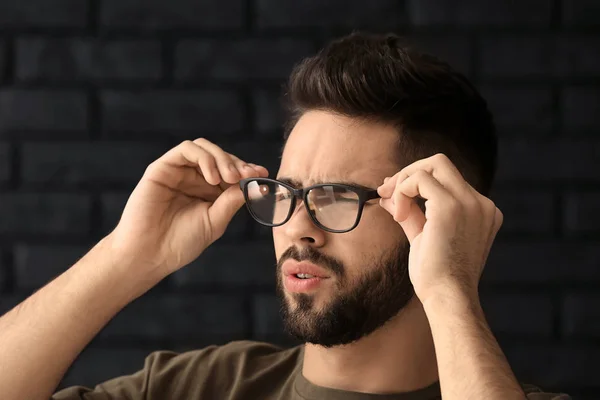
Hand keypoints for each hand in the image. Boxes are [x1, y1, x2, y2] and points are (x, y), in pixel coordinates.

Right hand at [107, 138, 267, 279]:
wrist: (150, 254)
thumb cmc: (181, 242)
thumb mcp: (215, 220)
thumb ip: (232, 200)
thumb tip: (254, 183)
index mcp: (209, 192)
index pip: (232, 172)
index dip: (248, 170)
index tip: (263, 175)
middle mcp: (194, 178)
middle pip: (221, 157)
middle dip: (238, 164)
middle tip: (249, 175)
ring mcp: (178, 171)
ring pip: (205, 148)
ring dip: (222, 159)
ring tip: (230, 178)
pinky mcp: (162, 167)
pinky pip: (187, 150)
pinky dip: (204, 158)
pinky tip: (212, 177)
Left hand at [377, 154, 502, 302]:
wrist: (447, 297)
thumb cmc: (437, 276)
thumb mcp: (424, 238)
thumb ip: (411, 214)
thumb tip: (388, 196)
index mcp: (482, 212)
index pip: (447, 180)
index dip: (416, 182)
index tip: (394, 195)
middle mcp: (481, 204)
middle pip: (441, 164)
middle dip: (409, 173)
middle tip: (386, 191)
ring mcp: (470, 203)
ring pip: (432, 165)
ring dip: (403, 181)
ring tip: (394, 209)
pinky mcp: (450, 206)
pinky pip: (419, 179)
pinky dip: (402, 191)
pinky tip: (399, 215)